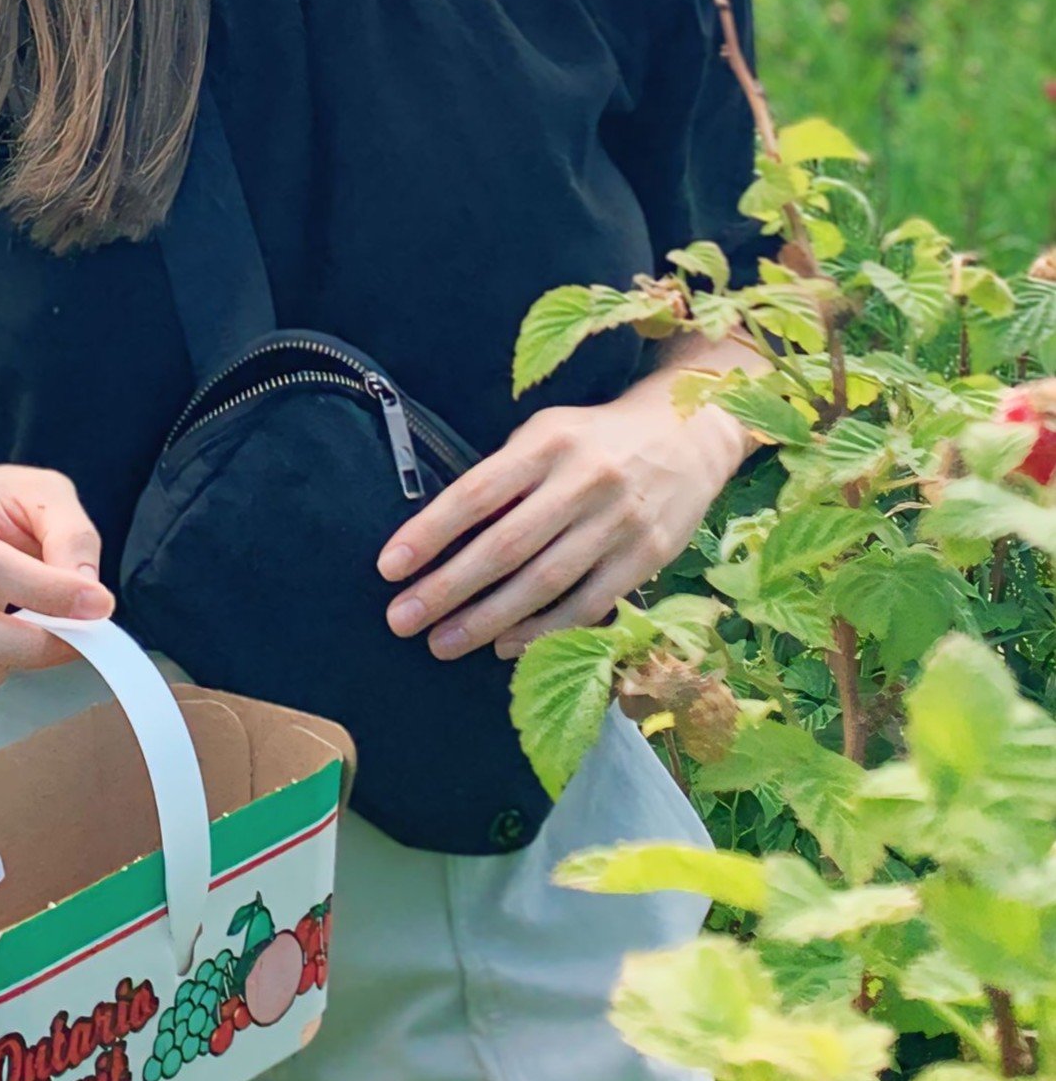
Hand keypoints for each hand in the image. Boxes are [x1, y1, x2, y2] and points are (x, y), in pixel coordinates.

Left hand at [373, 378, 744, 661]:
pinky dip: (543, 630)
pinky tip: (504, 647)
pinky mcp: (648, 557)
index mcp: (549, 443)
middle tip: (402, 619)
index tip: (389, 566)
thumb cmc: (596, 438)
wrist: (690, 433)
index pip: (477, 492)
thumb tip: (444, 535)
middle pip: (505, 546)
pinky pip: (588, 604)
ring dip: (487, 620)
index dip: (430, 531)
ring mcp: (620, 522)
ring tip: (442, 643)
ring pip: (544, 583)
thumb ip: (504, 477)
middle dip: (447, 588)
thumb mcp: (546, 434)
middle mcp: (584, 481)